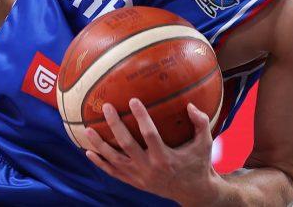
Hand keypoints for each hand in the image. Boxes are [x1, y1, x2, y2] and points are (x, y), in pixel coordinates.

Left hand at [84, 99, 222, 205]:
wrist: (193, 192)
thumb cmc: (198, 164)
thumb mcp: (205, 144)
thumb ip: (200, 123)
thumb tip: (190, 104)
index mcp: (165, 158)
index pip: (150, 134)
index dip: (141, 117)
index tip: (132, 100)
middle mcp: (149, 168)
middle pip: (127, 145)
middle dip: (115, 125)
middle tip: (106, 107)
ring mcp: (139, 177)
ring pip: (115, 160)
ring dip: (100, 145)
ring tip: (87, 129)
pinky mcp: (134, 182)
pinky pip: (113, 172)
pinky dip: (100, 163)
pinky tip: (88, 152)